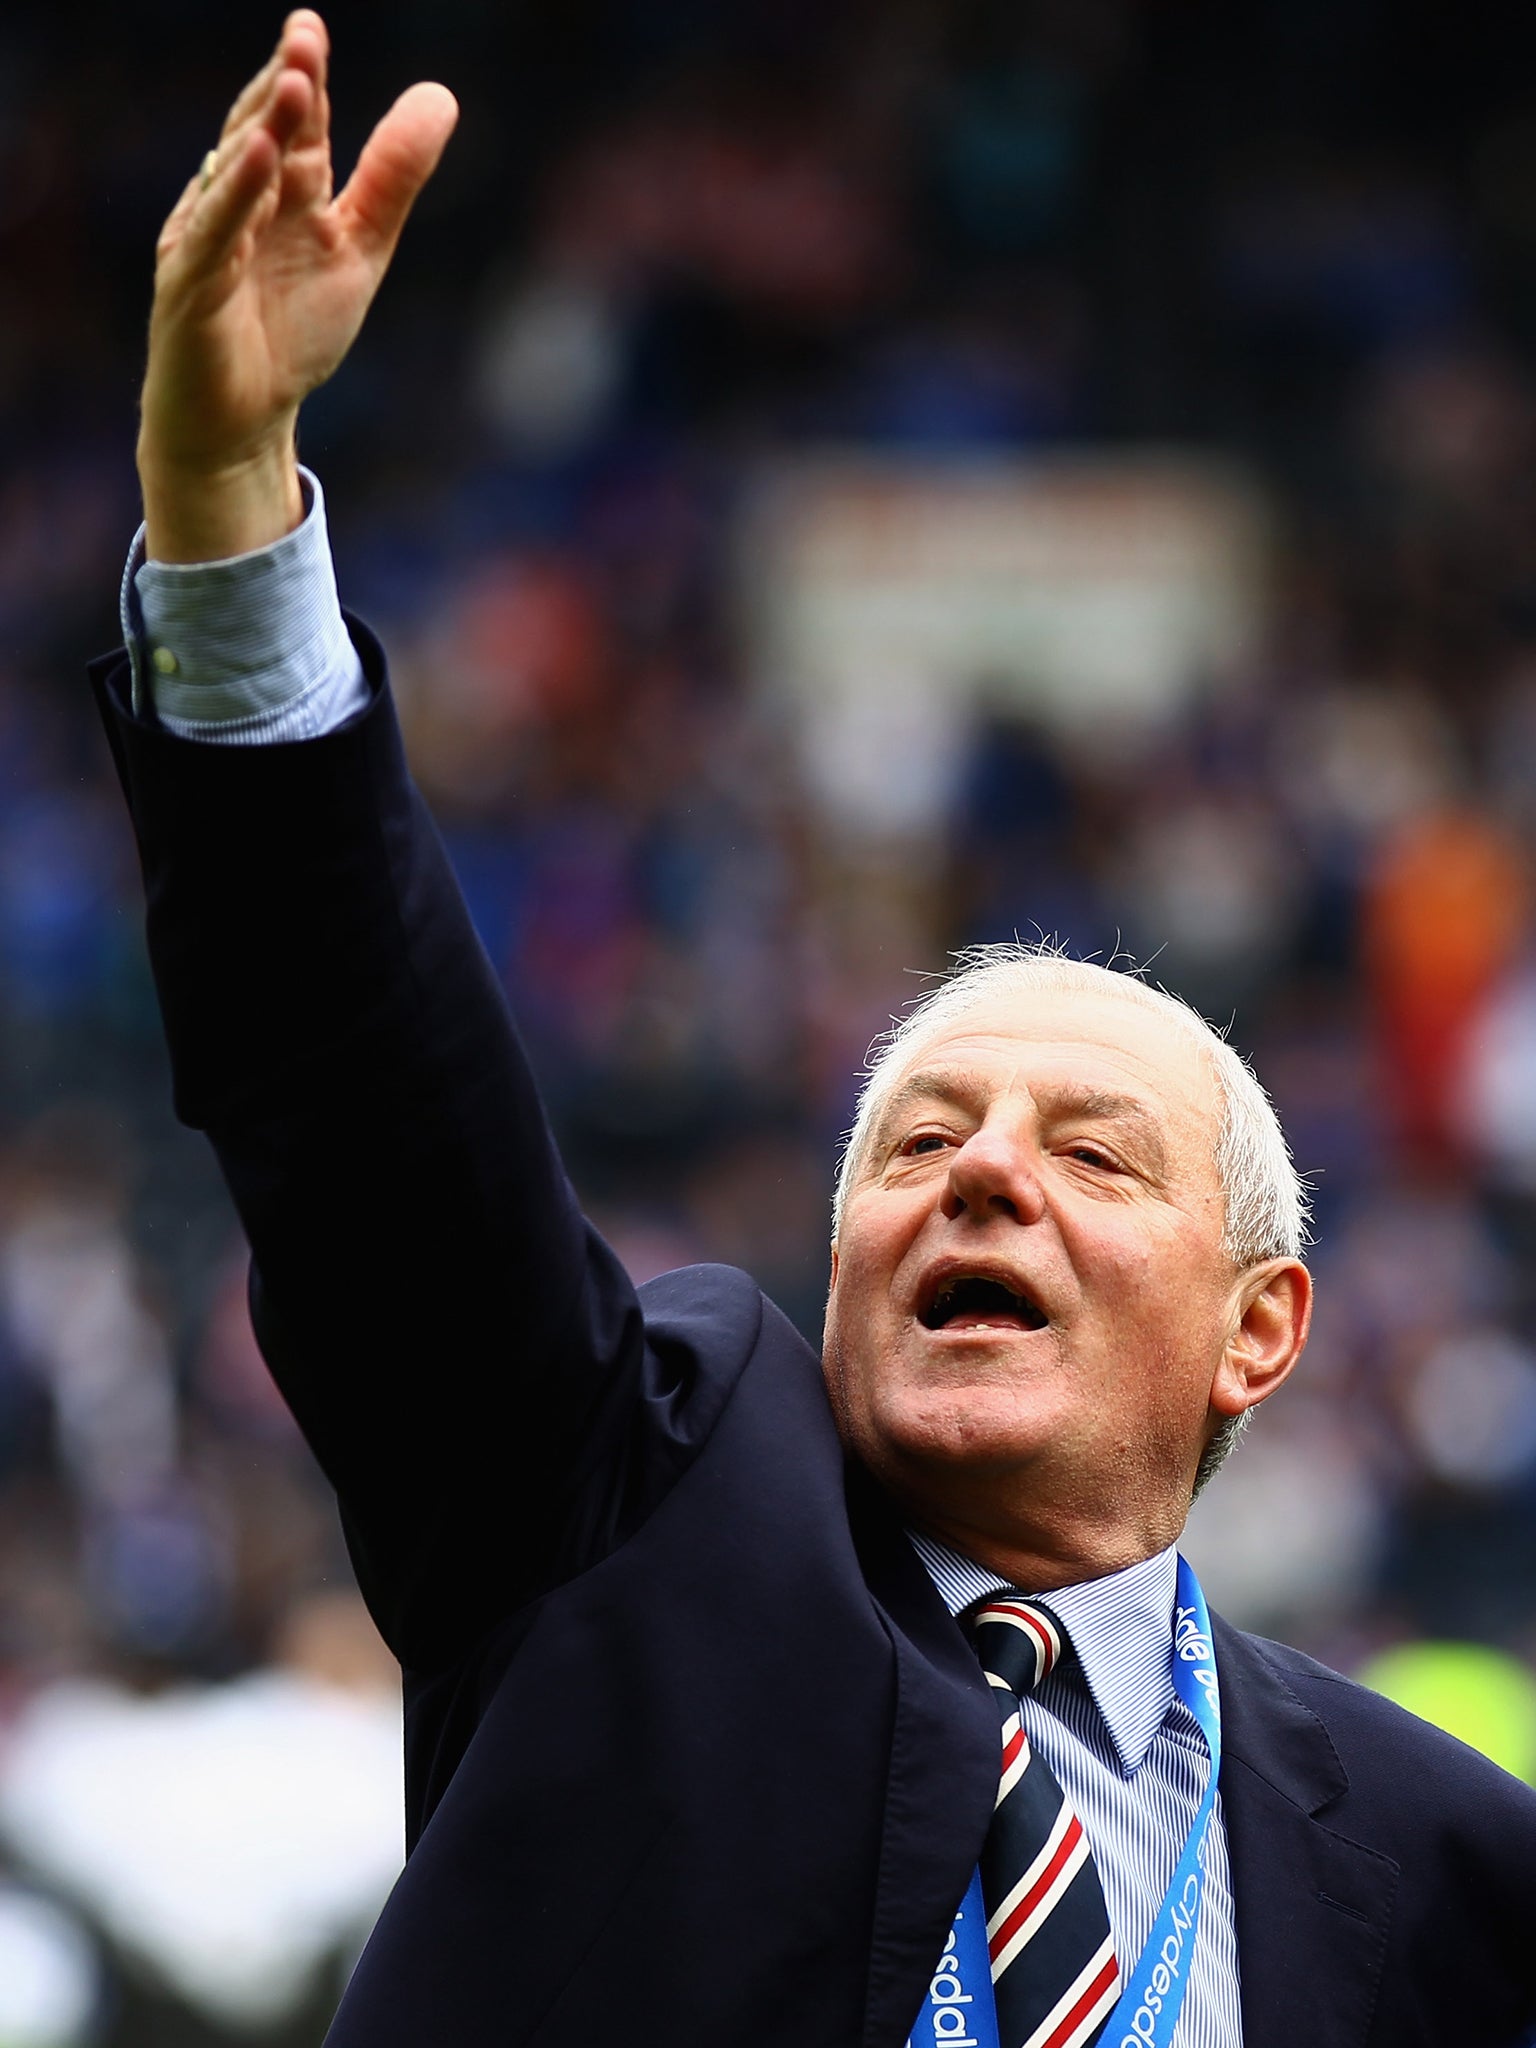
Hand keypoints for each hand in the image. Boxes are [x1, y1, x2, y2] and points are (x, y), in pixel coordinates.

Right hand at [138, 10, 456, 561]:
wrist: (245, 418)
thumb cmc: (293, 331)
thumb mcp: (360, 248)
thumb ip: (392, 177)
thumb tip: (441, 96)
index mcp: (281, 190)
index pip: (296, 124)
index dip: (305, 77)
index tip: (311, 28)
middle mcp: (239, 203)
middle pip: (260, 133)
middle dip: (283, 88)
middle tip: (305, 38)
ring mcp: (209, 240)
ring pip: (235, 175)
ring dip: (262, 130)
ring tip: (295, 85)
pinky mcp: (190, 284)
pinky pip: (214, 234)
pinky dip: (235, 197)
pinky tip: (258, 161)